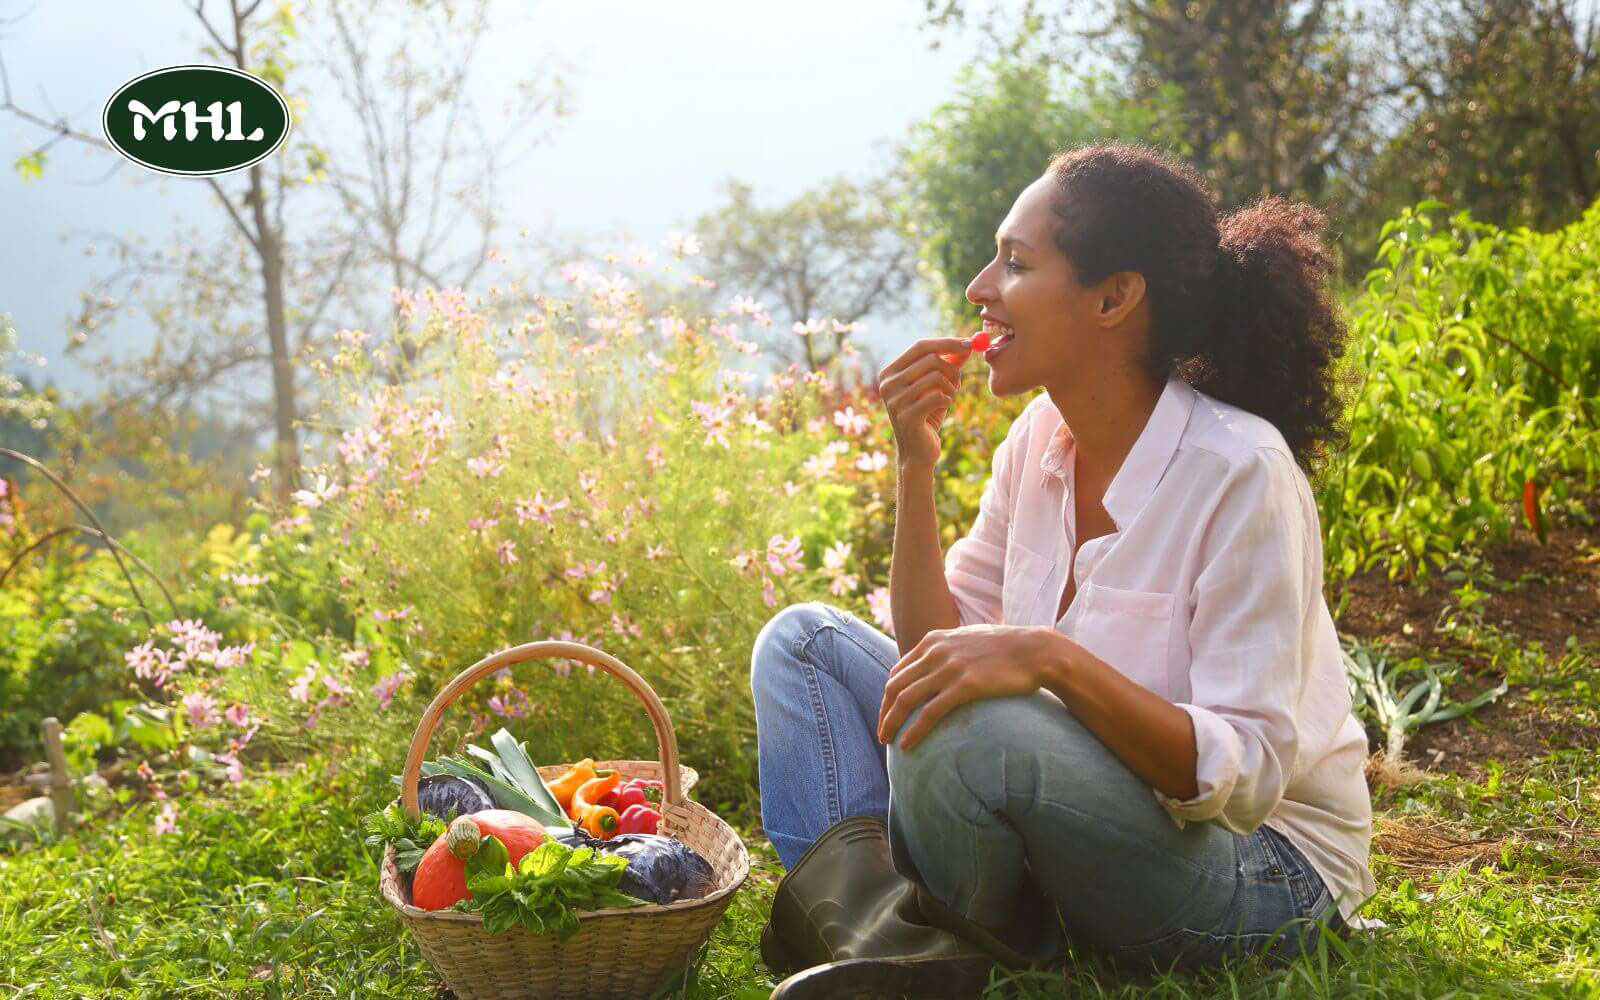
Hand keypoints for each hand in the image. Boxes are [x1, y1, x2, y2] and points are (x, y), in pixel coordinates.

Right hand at [875, 335, 973, 468]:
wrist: (917, 452)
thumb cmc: (927, 415)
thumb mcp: (937, 386)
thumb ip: (949, 363)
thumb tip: (968, 344)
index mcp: (890, 372)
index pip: (920, 346)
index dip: (946, 343)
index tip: (969, 343)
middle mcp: (888, 384)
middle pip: (930, 359)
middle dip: (952, 368)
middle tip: (958, 381)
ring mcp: (895, 401)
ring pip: (936, 377)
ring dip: (951, 386)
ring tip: (950, 396)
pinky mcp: (906, 417)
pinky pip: (938, 397)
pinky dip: (948, 400)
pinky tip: (945, 407)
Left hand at [876, 625, 1052, 751]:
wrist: (1036, 650)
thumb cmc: (1006, 647)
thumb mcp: (967, 639)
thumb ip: (947, 649)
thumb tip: (935, 666)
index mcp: (933, 640)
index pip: (898, 671)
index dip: (888, 695)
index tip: (888, 712)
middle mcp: (936, 652)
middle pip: (896, 686)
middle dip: (884, 712)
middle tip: (882, 733)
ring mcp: (949, 668)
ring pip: (906, 700)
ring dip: (891, 723)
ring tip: (887, 743)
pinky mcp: (965, 686)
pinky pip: (929, 713)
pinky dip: (914, 730)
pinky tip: (907, 745)